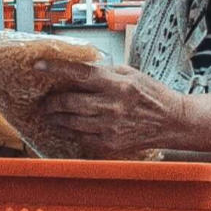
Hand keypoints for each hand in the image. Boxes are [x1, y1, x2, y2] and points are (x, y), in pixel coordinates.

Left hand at [33, 57, 194, 157]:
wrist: (172, 121)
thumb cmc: (152, 95)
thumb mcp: (131, 74)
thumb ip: (105, 72)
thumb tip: (79, 69)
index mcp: (117, 84)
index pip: (80, 73)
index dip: (56, 69)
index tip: (38, 66)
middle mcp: (112, 106)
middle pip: (69, 102)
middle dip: (52, 102)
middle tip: (45, 101)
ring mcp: (110, 127)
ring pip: (71, 123)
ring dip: (57, 118)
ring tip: (51, 114)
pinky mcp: (110, 144)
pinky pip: (81, 138)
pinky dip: (71, 132)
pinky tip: (67, 128)